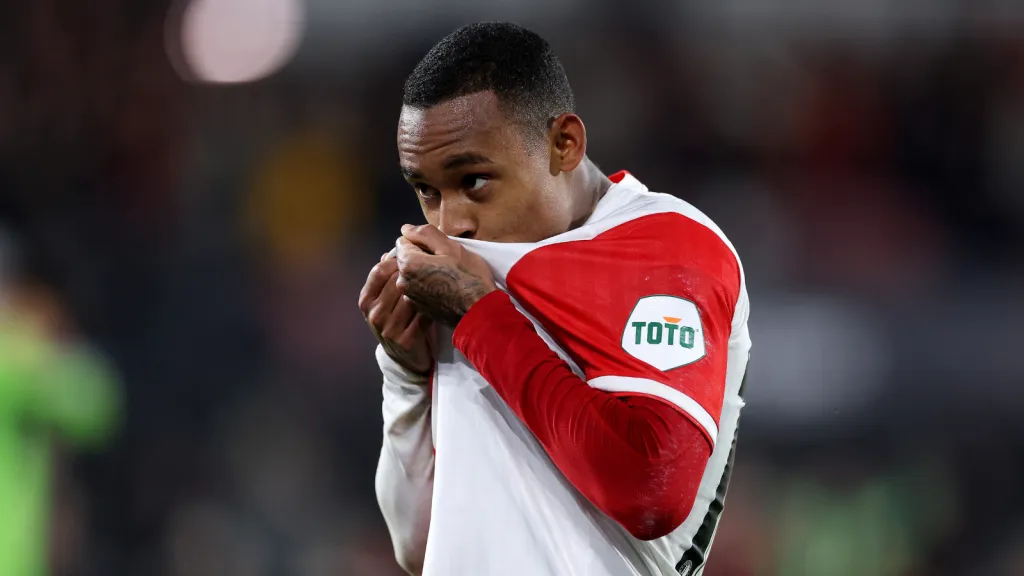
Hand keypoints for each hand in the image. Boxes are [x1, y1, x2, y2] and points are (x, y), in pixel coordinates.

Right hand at [358, 251, 433, 375]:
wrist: (406, 358)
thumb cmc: (398, 321)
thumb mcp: (385, 300)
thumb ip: (385, 277)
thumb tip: (389, 253)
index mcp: (366, 301)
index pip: (379, 271)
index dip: (397, 260)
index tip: (414, 257)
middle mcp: (374, 315)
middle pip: (397, 282)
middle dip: (415, 272)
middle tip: (432, 265)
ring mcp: (388, 328)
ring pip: (411, 296)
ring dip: (427, 288)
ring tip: (439, 281)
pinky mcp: (406, 340)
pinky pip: (424, 313)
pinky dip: (434, 305)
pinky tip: (441, 300)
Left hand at [395, 224, 496, 327]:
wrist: (480, 312)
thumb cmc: (469, 277)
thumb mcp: (451, 247)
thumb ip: (425, 234)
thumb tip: (406, 229)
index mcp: (408, 264)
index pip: (403, 241)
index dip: (421, 241)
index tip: (439, 249)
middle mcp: (403, 282)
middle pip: (406, 258)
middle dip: (421, 256)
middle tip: (445, 262)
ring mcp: (410, 297)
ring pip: (413, 274)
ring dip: (424, 271)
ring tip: (446, 276)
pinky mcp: (419, 308)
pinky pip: (418, 289)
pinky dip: (427, 285)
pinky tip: (445, 288)